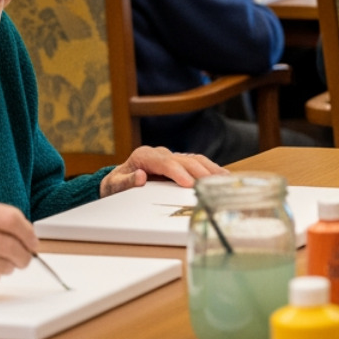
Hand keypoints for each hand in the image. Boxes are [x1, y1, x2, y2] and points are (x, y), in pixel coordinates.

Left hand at [100, 146, 226, 196]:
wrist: (115, 181)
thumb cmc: (115, 184)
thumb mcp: (114, 185)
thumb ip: (126, 181)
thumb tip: (142, 176)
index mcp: (144, 156)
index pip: (166, 163)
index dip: (179, 172)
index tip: (189, 183)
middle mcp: (159, 153)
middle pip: (184, 159)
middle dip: (199, 171)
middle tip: (212, 184)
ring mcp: (169, 156)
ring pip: (193, 158)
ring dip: (209, 168)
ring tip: (224, 178)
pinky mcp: (177, 162)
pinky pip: (195, 162)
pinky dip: (208, 168)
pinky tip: (220, 175)